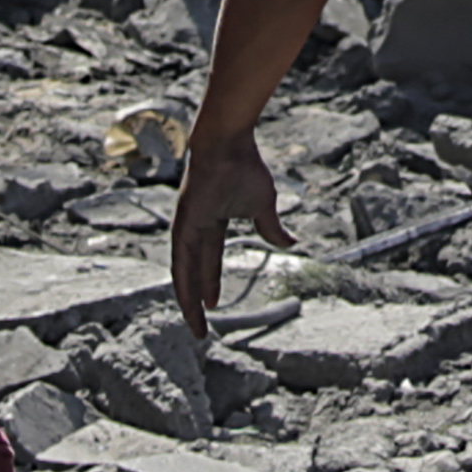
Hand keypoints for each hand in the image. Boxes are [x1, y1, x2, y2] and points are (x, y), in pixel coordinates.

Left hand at [168, 125, 288, 320]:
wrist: (229, 145)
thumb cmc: (245, 168)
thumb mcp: (263, 206)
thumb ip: (271, 228)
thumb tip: (291, 245)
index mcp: (211, 223)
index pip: (209, 260)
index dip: (211, 282)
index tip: (214, 304)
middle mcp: (194, 228)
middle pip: (193, 271)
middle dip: (196, 299)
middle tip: (201, 327)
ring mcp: (186, 227)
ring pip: (184, 272)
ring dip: (188, 300)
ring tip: (195, 326)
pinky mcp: (182, 225)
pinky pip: (180, 261)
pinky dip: (183, 283)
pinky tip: (187, 302)